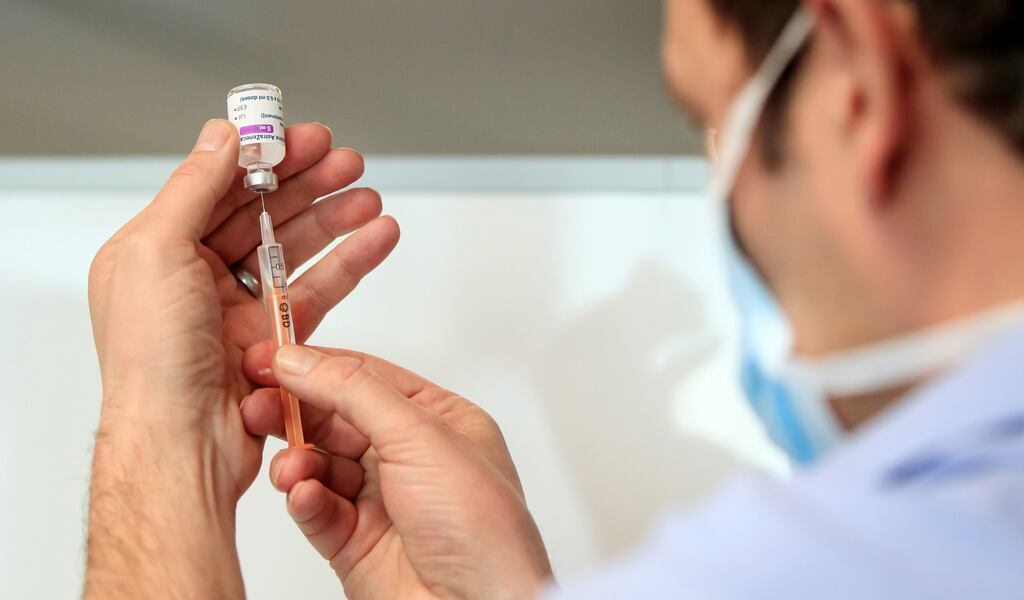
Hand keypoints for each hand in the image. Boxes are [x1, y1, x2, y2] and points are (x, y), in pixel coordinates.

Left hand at [85, 119, 398, 597]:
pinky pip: (320, 289)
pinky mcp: (275, 338)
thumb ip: (193, 188)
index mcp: (158, 250)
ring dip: (336, 218)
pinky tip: (376, 238)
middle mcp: (196, 276)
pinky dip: (351, 262)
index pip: (217, 186)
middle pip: (264, 212)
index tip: (302, 139)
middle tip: (348, 161)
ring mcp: (237, 308)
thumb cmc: (152, 361)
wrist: (179, 443)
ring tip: (369, 195)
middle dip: (309, 183)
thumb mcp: (156, 253)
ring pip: (297, 248)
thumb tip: (220, 137)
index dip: (263, 158)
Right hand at [241, 343, 552, 599]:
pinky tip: (303, 496)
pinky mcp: (357, 544)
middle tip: (257, 405)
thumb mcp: (420, 435)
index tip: (269, 356)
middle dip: (296, 411)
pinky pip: (317, 510)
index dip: (318, 364)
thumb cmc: (481, 528)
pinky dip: (305, 499)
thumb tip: (302, 360)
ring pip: (321, 465)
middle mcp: (411, 458)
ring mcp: (383, 501)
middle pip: (337, 419)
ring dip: (299, 461)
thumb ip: (354, 391)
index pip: (368, 378)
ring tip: (290, 468)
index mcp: (439, 421)